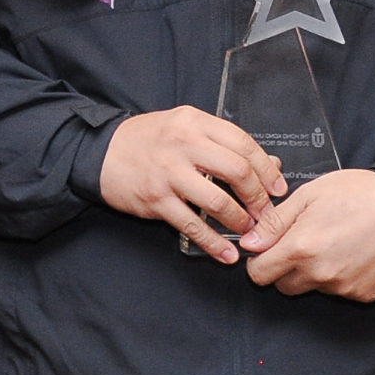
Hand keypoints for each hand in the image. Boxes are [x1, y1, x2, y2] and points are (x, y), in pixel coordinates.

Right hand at [98, 106, 285, 263]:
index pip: (243, 143)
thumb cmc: (143, 140)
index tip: (276, 188)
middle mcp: (182, 143)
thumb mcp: (183, 127)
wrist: (98, 151)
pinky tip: (226, 253)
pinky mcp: (155, 198)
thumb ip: (220, 143)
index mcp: (193, 121)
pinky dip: (214, 243)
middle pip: (237, 170)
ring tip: (248, 230)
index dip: (266, 169)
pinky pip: (192, 224)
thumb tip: (267, 165)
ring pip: (218, 200)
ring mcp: (168, 172)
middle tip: (265, 212)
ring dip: (240, 220)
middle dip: (258, 197)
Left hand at [241, 170, 374, 299]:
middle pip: (285, 286)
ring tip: (336, 242)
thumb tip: (249, 243)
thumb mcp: (310, 195)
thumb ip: (274, 222)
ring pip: (315, 289)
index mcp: (301, 249)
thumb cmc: (364, 194)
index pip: (259, 275)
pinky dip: (344, 277)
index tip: (268, 250)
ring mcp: (347, 288)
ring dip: (317, 273)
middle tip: (304, 243)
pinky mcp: (368, 294)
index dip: (260, 261)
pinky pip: (343, 292)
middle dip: (286, 269)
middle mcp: (322, 274)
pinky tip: (355, 253)